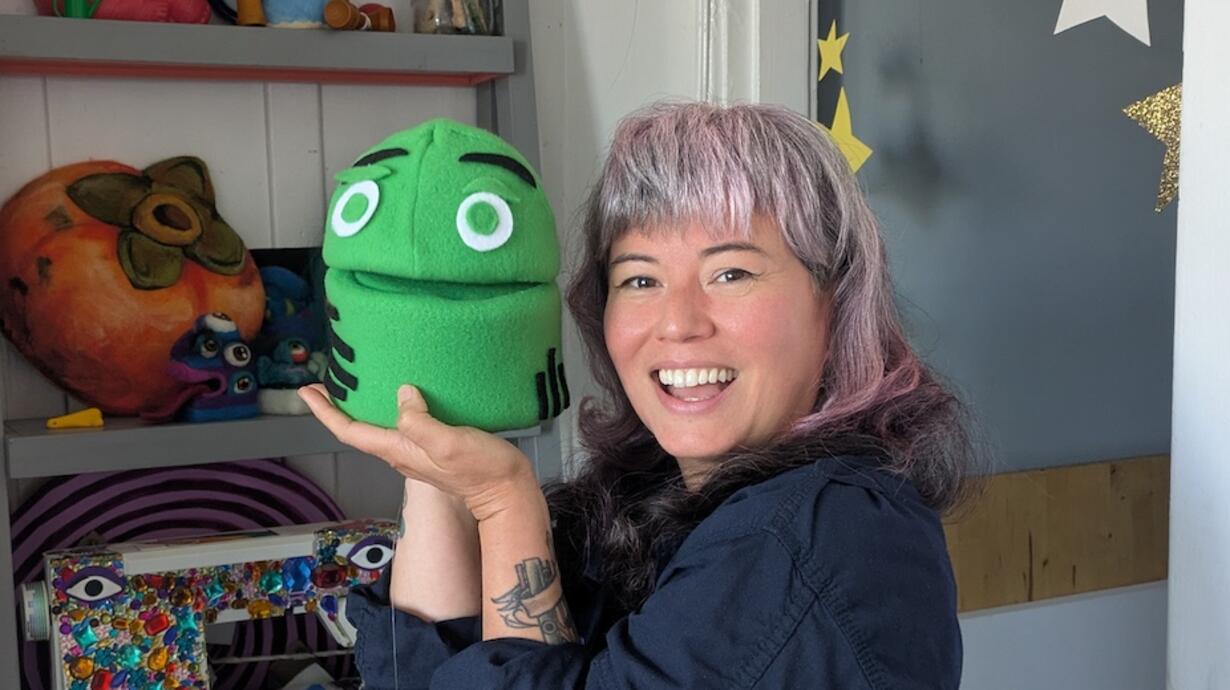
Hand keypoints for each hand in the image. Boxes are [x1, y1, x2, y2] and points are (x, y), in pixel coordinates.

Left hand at [297, 383, 535, 520]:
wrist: (506, 491)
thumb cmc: (481, 469)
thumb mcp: (449, 443)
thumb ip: (420, 422)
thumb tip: (401, 395)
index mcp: (399, 449)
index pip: (350, 431)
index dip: (326, 412)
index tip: (308, 391)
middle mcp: (401, 453)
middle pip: (358, 430)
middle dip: (337, 408)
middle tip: (326, 383)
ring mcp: (416, 453)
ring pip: (377, 429)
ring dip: (362, 409)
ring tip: (357, 386)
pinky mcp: (432, 448)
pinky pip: (401, 426)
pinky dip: (389, 410)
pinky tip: (400, 397)